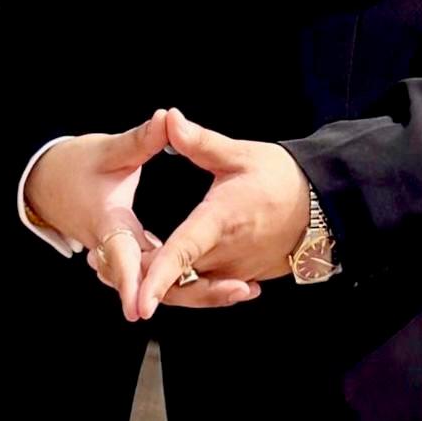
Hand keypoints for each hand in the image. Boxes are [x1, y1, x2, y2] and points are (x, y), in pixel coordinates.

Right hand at [26, 115, 257, 319]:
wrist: (50, 185)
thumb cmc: (75, 167)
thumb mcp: (107, 151)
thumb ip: (140, 140)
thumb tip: (166, 119)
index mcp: (108, 224)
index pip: (121, 257)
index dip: (131, 281)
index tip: (141, 307)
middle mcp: (116, 249)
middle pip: (152, 282)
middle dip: (192, 292)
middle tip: (235, 291)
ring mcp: (126, 257)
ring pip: (160, 286)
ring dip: (199, 291)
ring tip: (241, 290)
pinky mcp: (136, 257)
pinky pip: (162, 277)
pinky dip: (190, 282)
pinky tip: (225, 282)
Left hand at [137, 109, 312, 316]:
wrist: (323, 206)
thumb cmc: (282, 177)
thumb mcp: (239, 154)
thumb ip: (199, 142)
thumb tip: (168, 119)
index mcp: (219, 222)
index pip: (180, 255)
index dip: (156, 279)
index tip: (136, 301)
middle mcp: (226, 254)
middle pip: (176, 280)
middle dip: (139, 279)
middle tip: (98, 266)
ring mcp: (237, 270)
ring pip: (190, 286)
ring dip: (161, 280)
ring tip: (127, 270)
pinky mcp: (244, 276)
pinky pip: (207, 284)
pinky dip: (185, 280)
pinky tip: (165, 269)